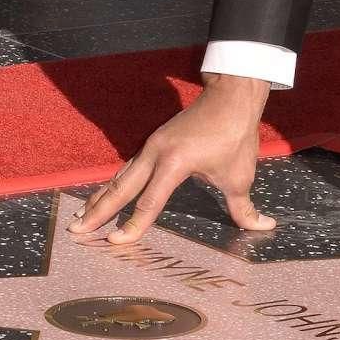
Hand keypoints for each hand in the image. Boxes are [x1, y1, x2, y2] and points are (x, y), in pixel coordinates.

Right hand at [68, 73, 276, 244]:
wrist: (231, 96)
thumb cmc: (235, 136)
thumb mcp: (240, 175)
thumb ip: (245, 208)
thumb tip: (263, 227)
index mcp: (174, 162)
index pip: (149, 202)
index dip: (133, 225)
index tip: (115, 243)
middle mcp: (156, 153)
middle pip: (121, 187)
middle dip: (98, 211)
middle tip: (76, 231)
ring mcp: (152, 146)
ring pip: (121, 177)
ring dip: (100, 198)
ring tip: (80, 218)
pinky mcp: (154, 142)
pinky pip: (128, 168)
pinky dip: (114, 184)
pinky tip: (104, 196)